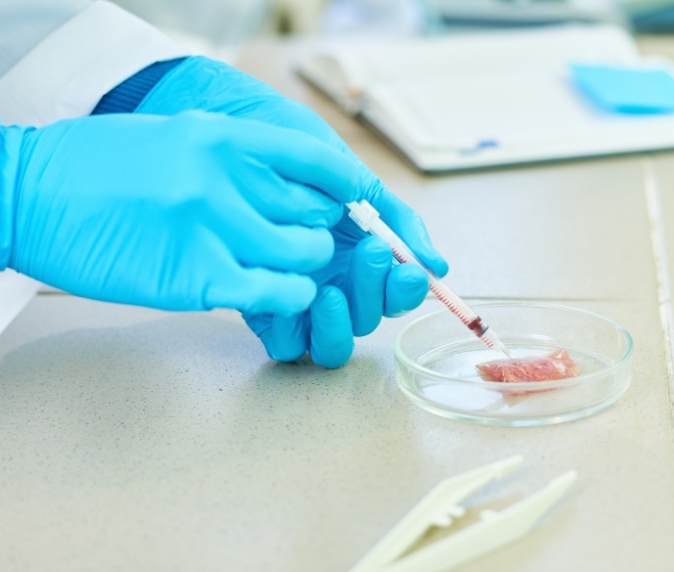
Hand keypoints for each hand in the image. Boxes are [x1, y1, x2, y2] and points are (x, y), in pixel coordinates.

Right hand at [0, 106, 370, 315]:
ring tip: (285, 270)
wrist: (24, 196)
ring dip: (307, 268)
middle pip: (316, 213)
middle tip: (310, 245)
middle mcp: (222, 178)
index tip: (364, 202)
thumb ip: (232, 159)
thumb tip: (287, 186)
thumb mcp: (172, 138)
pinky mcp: (197, 278)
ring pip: (307, 254)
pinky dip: (289, 296)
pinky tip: (274, 293)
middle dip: (324, 234)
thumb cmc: (95, 169)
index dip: (347, 184)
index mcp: (219, 136)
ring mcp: (210, 229)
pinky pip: (277, 291)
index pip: (313, 157)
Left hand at [135, 56, 447, 366]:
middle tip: (369, 253)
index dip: (405, 290)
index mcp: (361, 256)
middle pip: (368, 319)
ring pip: (333, 340)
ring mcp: (298, 295)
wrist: (234, 127)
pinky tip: (295, 297)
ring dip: (340, 321)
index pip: (395, 292)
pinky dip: (296, 331)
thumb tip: (439, 267)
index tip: (408, 269)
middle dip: (376, 293)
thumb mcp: (355, 178)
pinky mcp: (260, 306)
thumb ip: (399, 219)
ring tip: (329, 288)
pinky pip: (286, 342)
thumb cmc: (295, 149)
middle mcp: (334, 282)